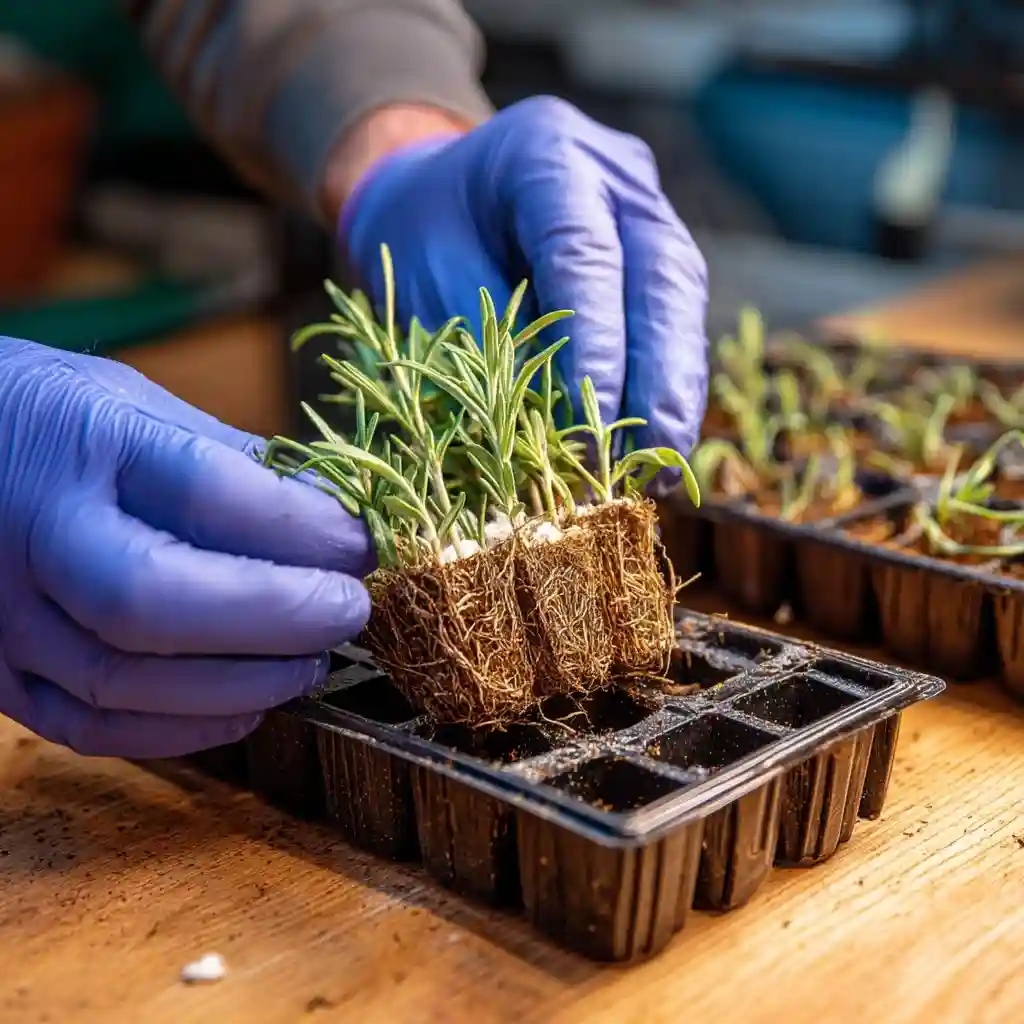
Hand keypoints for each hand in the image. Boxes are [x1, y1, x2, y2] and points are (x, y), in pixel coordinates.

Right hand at [0, 340, 374, 757]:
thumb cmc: (55, 419)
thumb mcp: (138, 404)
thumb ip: (230, 463)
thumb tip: (334, 519)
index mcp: (81, 443)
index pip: (203, 493)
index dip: (301, 527)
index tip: (362, 542)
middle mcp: (32, 534)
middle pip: (154, 602)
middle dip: (277, 615)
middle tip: (349, 610)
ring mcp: (3, 613)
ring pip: (123, 680)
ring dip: (244, 682)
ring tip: (311, 660)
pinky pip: (89, 728)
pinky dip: (183, 730)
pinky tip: (247, 707)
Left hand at [336, 96, 708, 469]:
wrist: (435, 193)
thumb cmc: (421, 232)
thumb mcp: (431, 277)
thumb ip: (495, 337)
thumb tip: (559, 425)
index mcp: (548, 155)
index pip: (586, 255)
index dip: (596, 346)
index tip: (592, 426)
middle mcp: (615, 174)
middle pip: (662, 277)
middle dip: (661, 378)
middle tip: (651, 457)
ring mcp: (646, 210)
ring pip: (682, 301)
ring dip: (676, 390)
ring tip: (661, 464)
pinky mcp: (657, 253)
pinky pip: (675, 320)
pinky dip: (667, 384)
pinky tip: (659, 440)